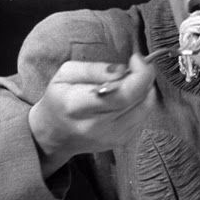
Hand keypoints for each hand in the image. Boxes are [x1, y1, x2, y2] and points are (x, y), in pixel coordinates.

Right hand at [28, 52, 154, 175]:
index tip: (135, 58)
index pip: (120, 94)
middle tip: (137, 65)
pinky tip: (130, 94)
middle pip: (136, 100)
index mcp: (77, 106)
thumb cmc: (60, 98)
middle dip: (145, 77)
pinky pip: (143, 117)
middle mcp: (95, 126)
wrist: (53, 133)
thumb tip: (122, 70)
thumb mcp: (66, 73)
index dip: (138, 74)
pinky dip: (143, 102)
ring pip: (144, 108)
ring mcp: (109, 137)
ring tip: (132, 79)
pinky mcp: (120, 141)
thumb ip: (94, 69)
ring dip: (146, 89)